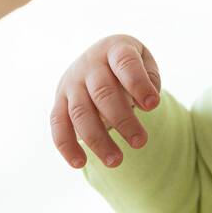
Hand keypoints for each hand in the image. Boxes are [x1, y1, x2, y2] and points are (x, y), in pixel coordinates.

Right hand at [50, 34, 161, 168]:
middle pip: (103, 92)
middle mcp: (90, 64)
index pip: (125, 63)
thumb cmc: (129, 67)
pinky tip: (80, 163)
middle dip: (122, 119)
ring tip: (116, 161)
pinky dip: (66, 145)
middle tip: (140, 142)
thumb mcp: (145, 63)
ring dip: (98, 139)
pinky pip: (58, 124)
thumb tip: (147, 104)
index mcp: (115, 49)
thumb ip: (150, 80)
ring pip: (80, 113)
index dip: (138, 84)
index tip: (153, 106)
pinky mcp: (59, 101)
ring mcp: (72, 83)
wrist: (99, 58)